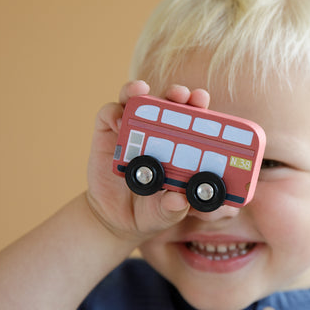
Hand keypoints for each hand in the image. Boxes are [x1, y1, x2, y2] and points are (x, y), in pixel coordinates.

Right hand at [86, 80, 209, 242]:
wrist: (116, 219)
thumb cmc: (151, 211)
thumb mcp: (165, 213)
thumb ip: (173, 209)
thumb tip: (178, 200)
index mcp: (183, 145)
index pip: (195, 119)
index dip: (200, 106)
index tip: (202, 100)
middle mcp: (159, 131)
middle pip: (170, 103)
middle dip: (178, 94)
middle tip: (182, 95)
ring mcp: (132, 129)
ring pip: (137, 99)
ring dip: (140, 91)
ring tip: (142, 91)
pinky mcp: (107, 134)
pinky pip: (108, 114)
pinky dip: (113, 112)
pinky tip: (118, 121)